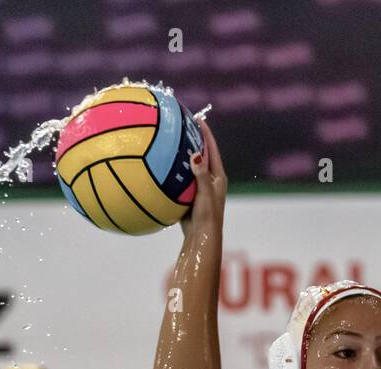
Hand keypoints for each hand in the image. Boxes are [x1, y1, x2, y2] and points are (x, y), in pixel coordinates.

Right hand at [180, 118, 226, 239]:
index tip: (198, 118)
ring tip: (172, 140)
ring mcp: (200, 187)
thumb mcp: (204, 194)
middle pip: (202, 154)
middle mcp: (210, 180)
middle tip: (183, 124)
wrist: (201, 237)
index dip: (205, 133)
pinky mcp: (190, 195)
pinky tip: (163, 165)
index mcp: (218, 177)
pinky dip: (174, 170)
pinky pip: (182, 178)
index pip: (212, 149)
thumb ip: (201, 175)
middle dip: (194, 139)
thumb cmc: (207, 216)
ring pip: (190, 166)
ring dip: (183, 154)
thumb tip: (196, 154)